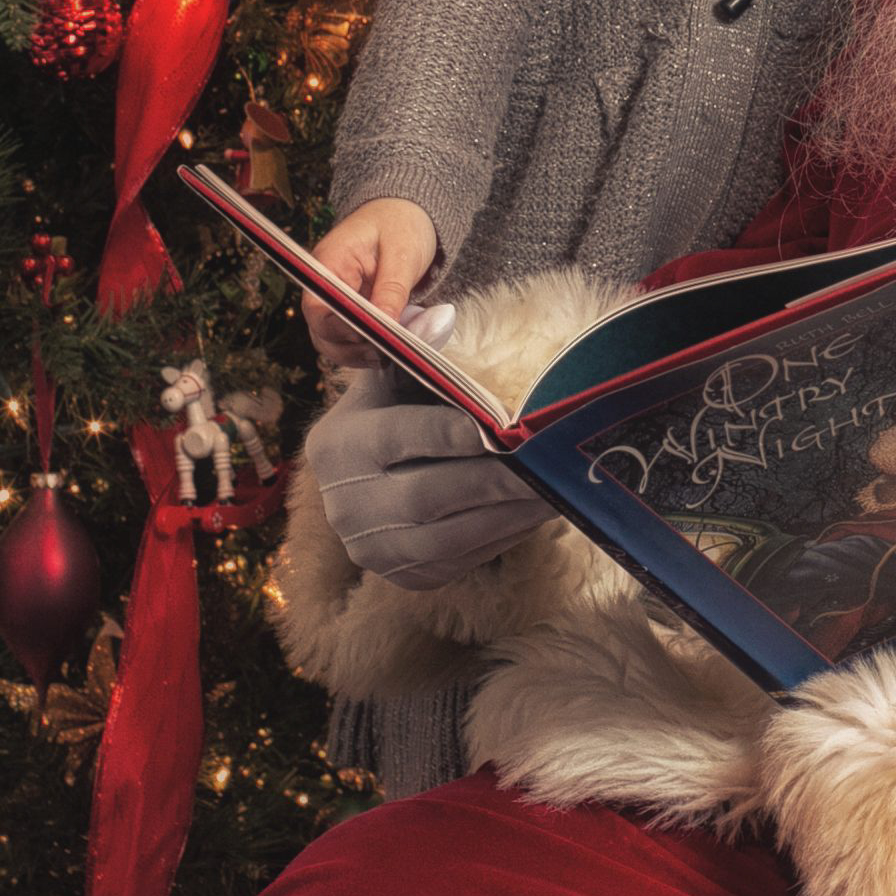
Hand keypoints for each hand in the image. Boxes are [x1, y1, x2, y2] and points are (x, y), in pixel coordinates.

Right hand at [302, 197, 440, 367]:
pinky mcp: (346, 310)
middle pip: (320, 330)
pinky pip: (346, 339)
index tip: (374, 338)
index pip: (318, 306)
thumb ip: (392, 290)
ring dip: (358, 354)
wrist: (405, 212)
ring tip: (390, 355)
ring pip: (331, 341)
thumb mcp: (403, 253)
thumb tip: (385, 327)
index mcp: (330, 261)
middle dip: (352, 347)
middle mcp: (323, 283)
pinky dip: (364, 350)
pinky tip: (387, 352)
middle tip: (388, 351)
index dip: (341, 329)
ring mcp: (333, 299)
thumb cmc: (402, 224)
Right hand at [305, 362, 550, 589]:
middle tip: (545, 462)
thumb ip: (416, 351)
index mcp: (340, 446)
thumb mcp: (392, 378)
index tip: (499, 427)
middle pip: (427, 496)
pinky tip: (538, 511)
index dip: (447, 434)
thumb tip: (443, 318)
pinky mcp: (406, 577)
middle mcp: (347, 505)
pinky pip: (462, 560)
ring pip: (449, 537)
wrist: (359, 484)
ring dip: (508, 514)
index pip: (397, 439)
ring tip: (556, 488)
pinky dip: (504, 536)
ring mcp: (374, 549)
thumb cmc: (389, 414)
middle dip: (492, 480)